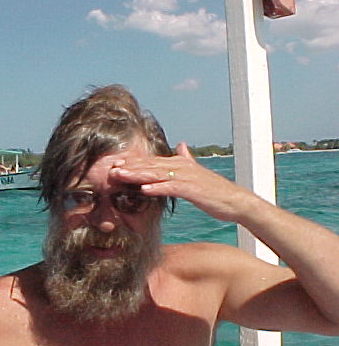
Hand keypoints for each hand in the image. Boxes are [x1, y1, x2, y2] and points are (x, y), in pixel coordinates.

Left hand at [109, 142, 258, 221]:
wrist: (235, 201)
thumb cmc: (214, 190)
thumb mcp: (196, 172)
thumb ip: (186, 158)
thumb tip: (181, 144)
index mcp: (179, 164)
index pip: (151, 162)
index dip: (133, 163)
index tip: (115, 164)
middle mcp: (181, 167)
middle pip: (150, 166)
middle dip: (130, 167)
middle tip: (110, 169)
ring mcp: (186, 177)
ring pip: (157, 174)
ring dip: (138, 175)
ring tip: (121, 176)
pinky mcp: (192, 189)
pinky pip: (171, 187)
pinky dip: (158, 187)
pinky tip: (144, 190)